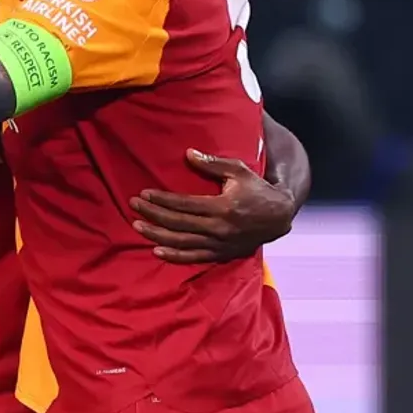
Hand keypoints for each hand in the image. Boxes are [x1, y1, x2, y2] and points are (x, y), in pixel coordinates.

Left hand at [129, 149, 296, 264]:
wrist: (280, 217)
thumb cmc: (257, 189)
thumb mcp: (239, 171)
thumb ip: (212, 164)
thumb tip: (188, 153)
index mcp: (223, 207)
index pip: (184, 204)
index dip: (162, 200)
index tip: (143, 194)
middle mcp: (220, 228)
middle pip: (178, 223)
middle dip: (153, 214)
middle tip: (133, 206)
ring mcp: (221, 244)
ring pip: (183, 242)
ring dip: (158, 235)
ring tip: (137, 226)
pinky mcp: (223, 254)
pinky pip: (195, 258)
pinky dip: (175, 256)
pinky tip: (157, 251)